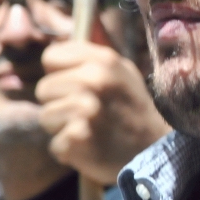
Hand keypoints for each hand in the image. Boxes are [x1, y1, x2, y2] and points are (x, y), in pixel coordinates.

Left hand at [36, 40, 170, 184]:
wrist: (155, 149)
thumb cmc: (133, 109)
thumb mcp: (122, 71)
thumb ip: (90, 58)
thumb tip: (54, 49)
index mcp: (103, 60)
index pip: (51, 57)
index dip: (60, 73)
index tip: (74, 85)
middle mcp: (92, 81)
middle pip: (44, 89)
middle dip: (59, 102)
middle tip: (86, 112)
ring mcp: (84, 111)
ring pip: (46, 116)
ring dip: (62, 127)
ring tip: (89, 129)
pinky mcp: (76, 139)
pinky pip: (55, 143)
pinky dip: (69, 149)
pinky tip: (89, 146)